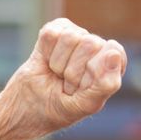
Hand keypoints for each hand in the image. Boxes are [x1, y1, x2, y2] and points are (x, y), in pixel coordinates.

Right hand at [0, 18, 126, 139]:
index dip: (95, 72)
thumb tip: (114, 54)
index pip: (113, 52)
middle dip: (74, 72)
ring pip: (70, 38)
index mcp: (111, 66)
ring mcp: (75, 36)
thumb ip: (105, 83)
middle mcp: (96, 48)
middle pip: (91, 43)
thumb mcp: (86, 104)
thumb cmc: (60, 109)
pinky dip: (46, 53)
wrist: (27, 108)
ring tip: (57, 76)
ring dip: (59, 65)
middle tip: (67, 86)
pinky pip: (52, 34)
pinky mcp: (54, 30)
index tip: (83, 89)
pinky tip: (46, 63)